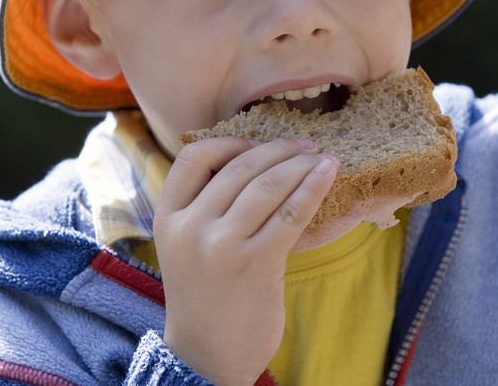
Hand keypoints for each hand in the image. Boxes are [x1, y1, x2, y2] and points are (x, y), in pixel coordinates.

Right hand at [154, 137, 337, 384]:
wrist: (206, 355)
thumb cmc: (206, 293)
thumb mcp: (187, 244)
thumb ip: (206, 205)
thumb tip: (257, 159)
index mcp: (169, 217)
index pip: (194, 157)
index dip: (230, 142)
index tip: (258, 143)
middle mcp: (191, 227)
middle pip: (240, 166)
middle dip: (279, 149)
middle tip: (305, 145)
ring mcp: (223, 246)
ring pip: (269, 184)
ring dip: (301, 163)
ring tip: (322, 157)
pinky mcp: (256, 264)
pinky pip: (291, 213)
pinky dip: (313, 187)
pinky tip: (328, 172)